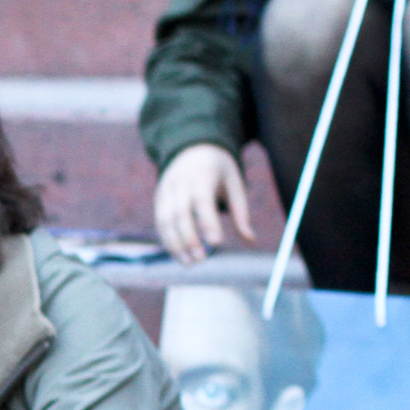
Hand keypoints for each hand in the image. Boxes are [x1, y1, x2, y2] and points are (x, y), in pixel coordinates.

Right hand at [154, 144, 255, 265]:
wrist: (191, 147)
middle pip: (180, 214)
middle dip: (189, 239)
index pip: (202, 201)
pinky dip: (168, 240)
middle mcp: (180, 183)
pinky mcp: (158, 199)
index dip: (208, 222)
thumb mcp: (235, 183)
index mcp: (202, 175)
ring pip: (165, 221)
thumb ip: (241, 212)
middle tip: (201, 260)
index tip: (217, 243)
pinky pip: (160, 223)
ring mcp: (166, 190)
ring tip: (188, 262)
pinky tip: (179, 254)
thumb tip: (251, 240)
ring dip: (175, 245)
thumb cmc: (218, 169)